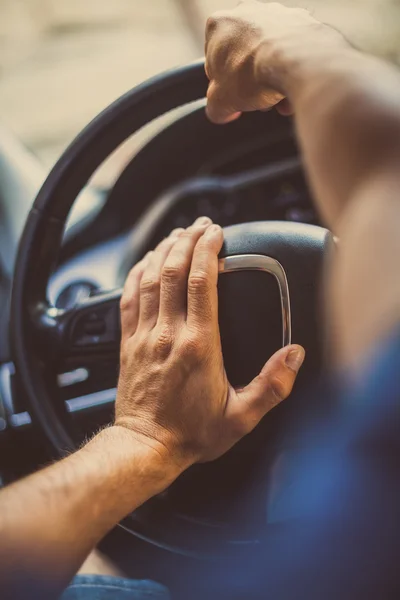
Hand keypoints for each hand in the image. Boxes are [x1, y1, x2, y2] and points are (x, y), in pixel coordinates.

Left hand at [116, 217, 304, 469]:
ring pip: (150, 278)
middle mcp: (168, 334)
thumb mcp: (242, 417)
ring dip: (164, 250)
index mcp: (198, 345)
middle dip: (187, 240)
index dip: (208, 251)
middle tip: (200, 225)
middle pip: (174, 271)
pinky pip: (129, 296)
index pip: (202, 283)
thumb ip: (272, 386)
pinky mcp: (128, 341)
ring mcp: (144, 335)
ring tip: (177, 234)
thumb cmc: (191, 433)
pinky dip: (138, 272)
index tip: (217, 234)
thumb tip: (295, 356)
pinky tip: (146, 261)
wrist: (146, 447)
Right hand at [205, 1, 339, 122]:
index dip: (222, 85)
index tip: (231, 98)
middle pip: (243, 57)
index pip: (213, 61)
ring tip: (277, 99)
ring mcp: (278, 14)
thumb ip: (215, 106)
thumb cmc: (253, 72)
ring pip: (269, 54)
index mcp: (219, 24)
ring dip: (272, 79)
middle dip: (250, 82)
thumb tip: (221, 112)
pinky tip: (293, 89)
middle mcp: (248, 11)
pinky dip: (292, 71)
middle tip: (255, 100)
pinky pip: (293, 52)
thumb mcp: (221, 101)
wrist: (297, 61)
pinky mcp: (303, 23)